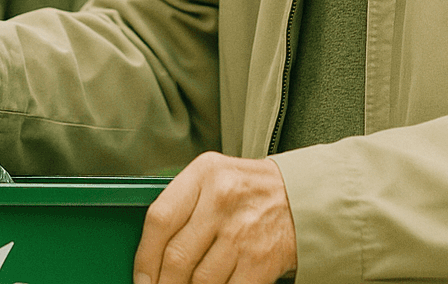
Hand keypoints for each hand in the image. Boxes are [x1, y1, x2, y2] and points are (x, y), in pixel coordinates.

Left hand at [133, 152, 296, 283]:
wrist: (306, 198)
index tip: (141, 276)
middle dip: (162, 283)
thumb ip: (183, 203)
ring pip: (199, 280)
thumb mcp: (214, 177)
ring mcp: (242, 232)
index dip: (144, 255)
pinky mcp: (261, 260)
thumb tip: (153, 249)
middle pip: (176, 255)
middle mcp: (222, 201)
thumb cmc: (252, 189)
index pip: (159, 218)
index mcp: (204, 175)